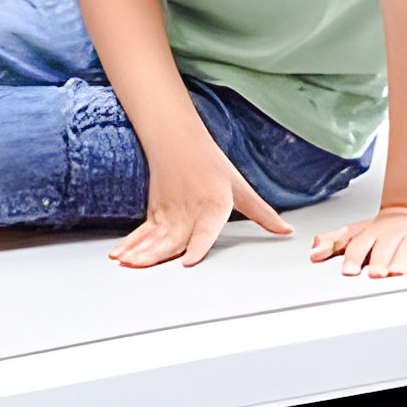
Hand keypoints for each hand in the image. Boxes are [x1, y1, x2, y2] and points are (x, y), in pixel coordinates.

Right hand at [113, 134, 289, 268]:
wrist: (178, 140)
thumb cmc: (210, 163)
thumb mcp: (240, 187)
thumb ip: (262, 213)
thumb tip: (287, 231)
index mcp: (213, 207)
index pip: (204, 230)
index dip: (197, 246)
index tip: (189, 260)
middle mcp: (189, 212)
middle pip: (172, 239)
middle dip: (156, 255)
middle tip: (142, 267)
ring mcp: (169, 212)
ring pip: (153, 238)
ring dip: (139, 252)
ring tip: (128, 264)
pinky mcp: (155, 212)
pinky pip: (142, 233)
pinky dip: (130, 245)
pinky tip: (120, 256)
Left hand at [310, 205, 406, 278]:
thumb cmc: (383, 231)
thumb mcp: (357, 233)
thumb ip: (334, 243)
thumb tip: (313, 251)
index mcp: (372, 231)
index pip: (361, 244)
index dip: (354, 257)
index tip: (349, 271)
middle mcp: (393, 232)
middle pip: (385, 248)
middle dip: (380, 261)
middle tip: (375, 273)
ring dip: (401, 262)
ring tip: (395, 272)